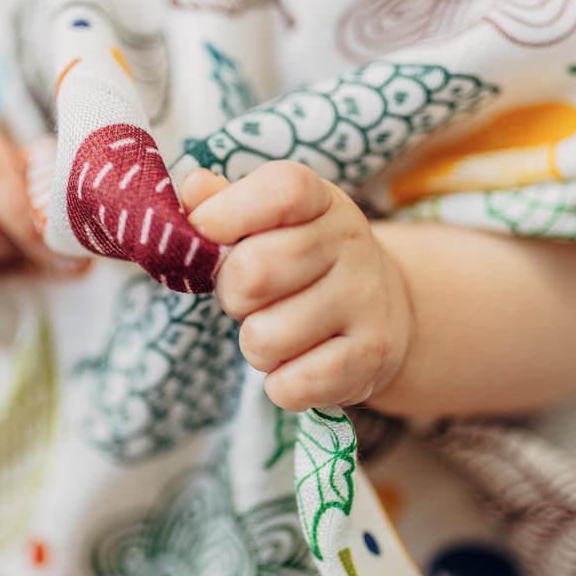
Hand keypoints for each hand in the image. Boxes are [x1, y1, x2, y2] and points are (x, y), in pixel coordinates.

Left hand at [183, 162, 412, 411]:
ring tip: (279, 331)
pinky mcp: (371, 356)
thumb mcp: (270, 223)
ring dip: (255, 344)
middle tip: (250, 299)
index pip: (280, 192)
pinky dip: (280, 385)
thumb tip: (193, 189)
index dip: (226, 215)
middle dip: (231, 296)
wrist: (382, 313)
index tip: (208, 234)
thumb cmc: (302, 264)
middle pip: (253, 273)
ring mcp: (366, 300)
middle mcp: (351, 243)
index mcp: (321, 201)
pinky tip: (299, 365)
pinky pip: (291, 386)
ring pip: (263, 338)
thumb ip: (223, 204)